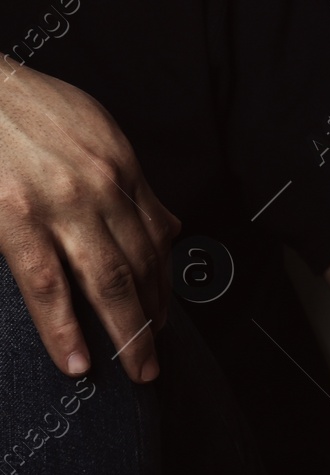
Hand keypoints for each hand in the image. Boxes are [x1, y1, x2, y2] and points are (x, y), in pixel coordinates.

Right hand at [0, 59, 180, 381]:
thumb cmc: (26, 108)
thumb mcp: (94, 132)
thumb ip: (128, 182)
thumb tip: (163, 224)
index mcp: (121, 168)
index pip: (158, 237)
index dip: (165, 281)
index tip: (167, 313)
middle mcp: (102, 189)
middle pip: (142, 264)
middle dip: (156, 316)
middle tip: (157, 357)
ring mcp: (61, 207)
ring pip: (108, 280)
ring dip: (127, 329)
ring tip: (135, 366)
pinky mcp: (17, 221)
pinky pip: (48, 285)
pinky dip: (65, 327)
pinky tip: (78, 359)